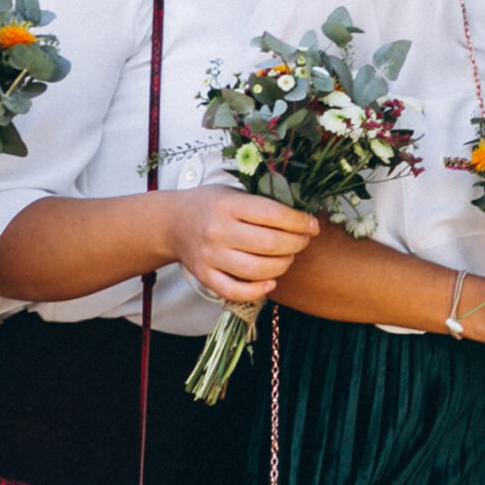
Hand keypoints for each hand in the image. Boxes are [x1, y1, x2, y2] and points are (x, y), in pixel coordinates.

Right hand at [164, 187, 320, 304]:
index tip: (312, 226)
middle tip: (303, 241)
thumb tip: (304, 219)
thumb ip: (262, 203)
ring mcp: (210, 256)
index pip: (272, 214)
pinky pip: (236, 291)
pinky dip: (258, 291)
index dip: (299, 222)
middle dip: (296, 244)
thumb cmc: (211, 206)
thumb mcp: (233, 193)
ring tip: (288, 257)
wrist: (172, 222)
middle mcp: (217, 231)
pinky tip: (271, 282)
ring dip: (282, 265)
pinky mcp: (205, 276)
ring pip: (258, 270)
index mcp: (227, 205)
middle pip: (269, 244)